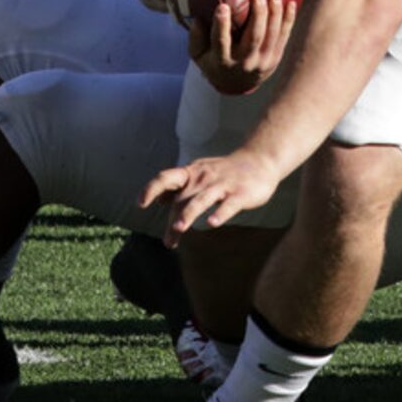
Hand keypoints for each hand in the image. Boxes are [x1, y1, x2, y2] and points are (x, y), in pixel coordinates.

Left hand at [141, 148, 284, 240]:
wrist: (261, 159)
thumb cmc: (226, 171)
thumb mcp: (200, 174)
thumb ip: (179, 186)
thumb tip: (158, 199)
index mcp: (192, 173)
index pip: (166, 178)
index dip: (151, 188)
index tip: (140, 203)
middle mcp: (204, 177)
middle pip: (183, 199)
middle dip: (174, 220)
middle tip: (169, 243)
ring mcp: (222, 185)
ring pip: (202, 199)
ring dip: (189, 213)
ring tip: (179, 229)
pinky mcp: (240, 194)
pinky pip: (228, 205)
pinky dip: (219, 213)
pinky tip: (212, 223)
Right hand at [186, 0, 298, 94]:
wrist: (238, 85)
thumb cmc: (215, 62)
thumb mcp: (198, 56)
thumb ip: (196, 38)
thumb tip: (197, 19)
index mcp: (222, 61)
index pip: (221, 42)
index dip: (221, 25)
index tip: (222, 6)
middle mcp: (244, 62)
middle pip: (253, 38)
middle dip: (258, 16)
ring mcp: (262, 61)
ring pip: (271, 36)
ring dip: (275, 14)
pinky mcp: (275, 58)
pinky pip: (284, 37)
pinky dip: (288, 20)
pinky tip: (291, 3)